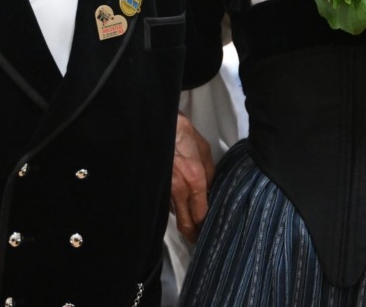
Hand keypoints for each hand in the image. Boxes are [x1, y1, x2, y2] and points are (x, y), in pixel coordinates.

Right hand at [170, 112, 214, 242]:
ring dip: (182, 220)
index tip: (209, 232)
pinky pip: (165, 203)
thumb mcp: (204, 150)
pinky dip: (172, 207)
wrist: (158, 125)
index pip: (202, 215)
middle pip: (185, 224)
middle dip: (192, 235)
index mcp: (195, 180)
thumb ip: (209, 172)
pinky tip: (177, 206)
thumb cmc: (182, 133)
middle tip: (198, 240)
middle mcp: (179, 190)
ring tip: (190, 225)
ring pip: (174, 214)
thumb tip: (210, 188)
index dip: (205, 227)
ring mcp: (164, 190)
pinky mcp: (155, 187)